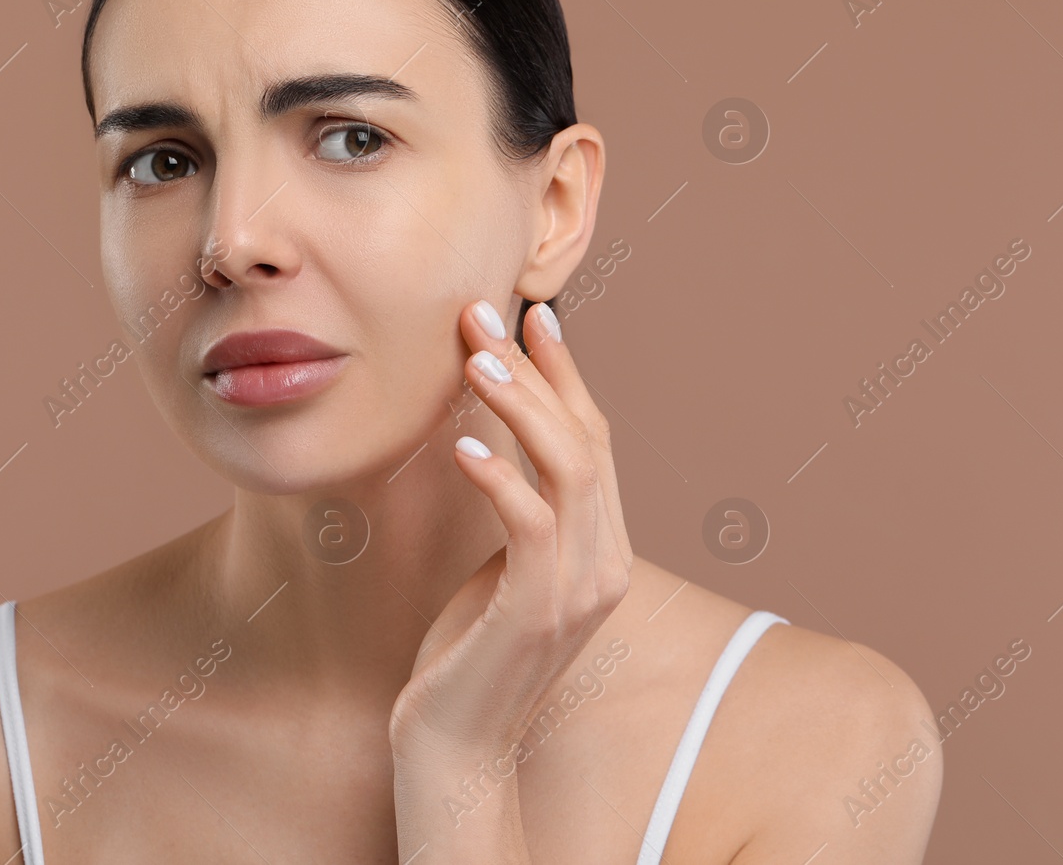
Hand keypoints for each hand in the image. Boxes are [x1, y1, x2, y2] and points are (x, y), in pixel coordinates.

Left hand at [388, 298, 633, 856]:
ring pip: (571, 471)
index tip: (535, 317)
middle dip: (538, 371)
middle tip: (486, 316)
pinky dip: (501, 480)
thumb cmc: (467, 654)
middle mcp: (606, 563)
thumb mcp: (500, 570)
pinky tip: (464, 448)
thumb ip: (518, 515)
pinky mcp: (540, 611)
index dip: (567, 375)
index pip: (595, 441)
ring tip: (476, 361)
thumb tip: (495, 444)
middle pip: (587, 441)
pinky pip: (532, 526)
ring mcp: (580, 589)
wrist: (456, 745)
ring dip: (522, 408)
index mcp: (603, 548)